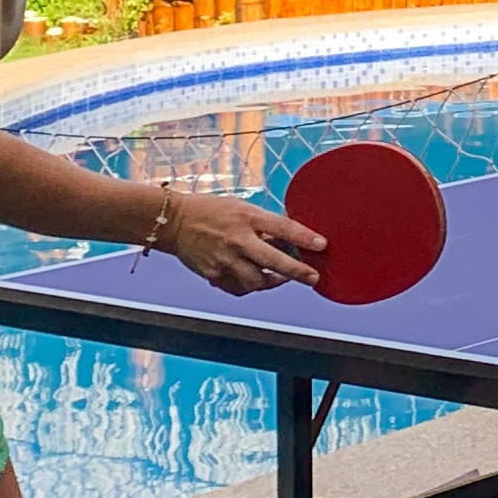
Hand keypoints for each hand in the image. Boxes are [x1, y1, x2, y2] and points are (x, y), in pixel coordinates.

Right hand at [168, 193, 325, 294]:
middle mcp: (237, 239)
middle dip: (297, 272)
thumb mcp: (242, 209)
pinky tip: (253, 278)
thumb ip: (265, 224)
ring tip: (281, 277)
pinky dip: (250, 286)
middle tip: (313, 278)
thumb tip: (293, 237)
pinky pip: (240, 288)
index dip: (304, 237)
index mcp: (247, 217)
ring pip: (257, 282)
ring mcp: (225, 259)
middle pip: (273, 261)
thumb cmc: (214, 212)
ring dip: (273, 282)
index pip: (281, 227)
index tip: (322, 244)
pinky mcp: (214, 275)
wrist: (176, 222)